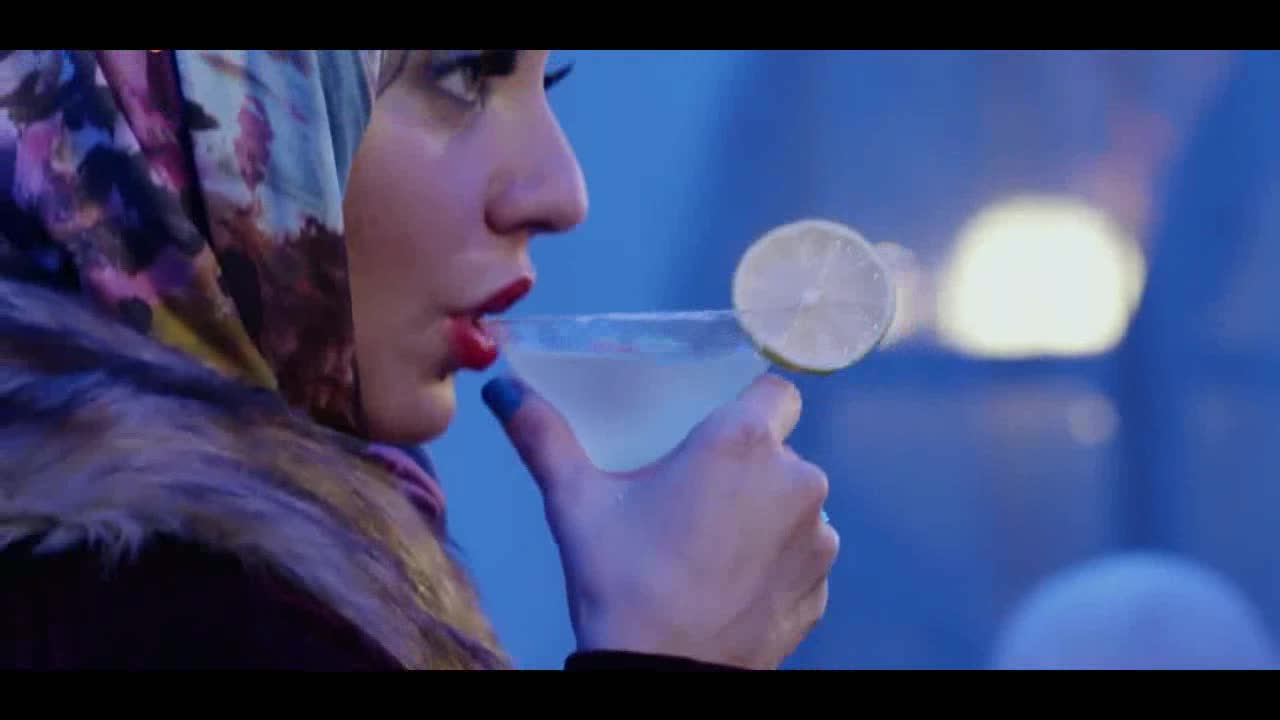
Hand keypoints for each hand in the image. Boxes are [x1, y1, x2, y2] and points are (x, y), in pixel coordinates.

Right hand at [483, 373, 837, 669]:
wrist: (664, 681)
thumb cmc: (623, 582)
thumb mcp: (575, 503)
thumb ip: (542, 436)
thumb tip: (503, 389)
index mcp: (744, 443)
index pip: (774, 391)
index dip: (748, 405)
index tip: (713, 431)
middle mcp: (797, 480)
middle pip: (779, 452)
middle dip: (744, 468)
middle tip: (691, 496)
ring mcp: (818, 538)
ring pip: (793, 505)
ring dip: (764, 515)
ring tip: (710, 547)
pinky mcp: (821, 588)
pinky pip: (801, 556)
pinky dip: (774, 562)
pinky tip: (730, 584)